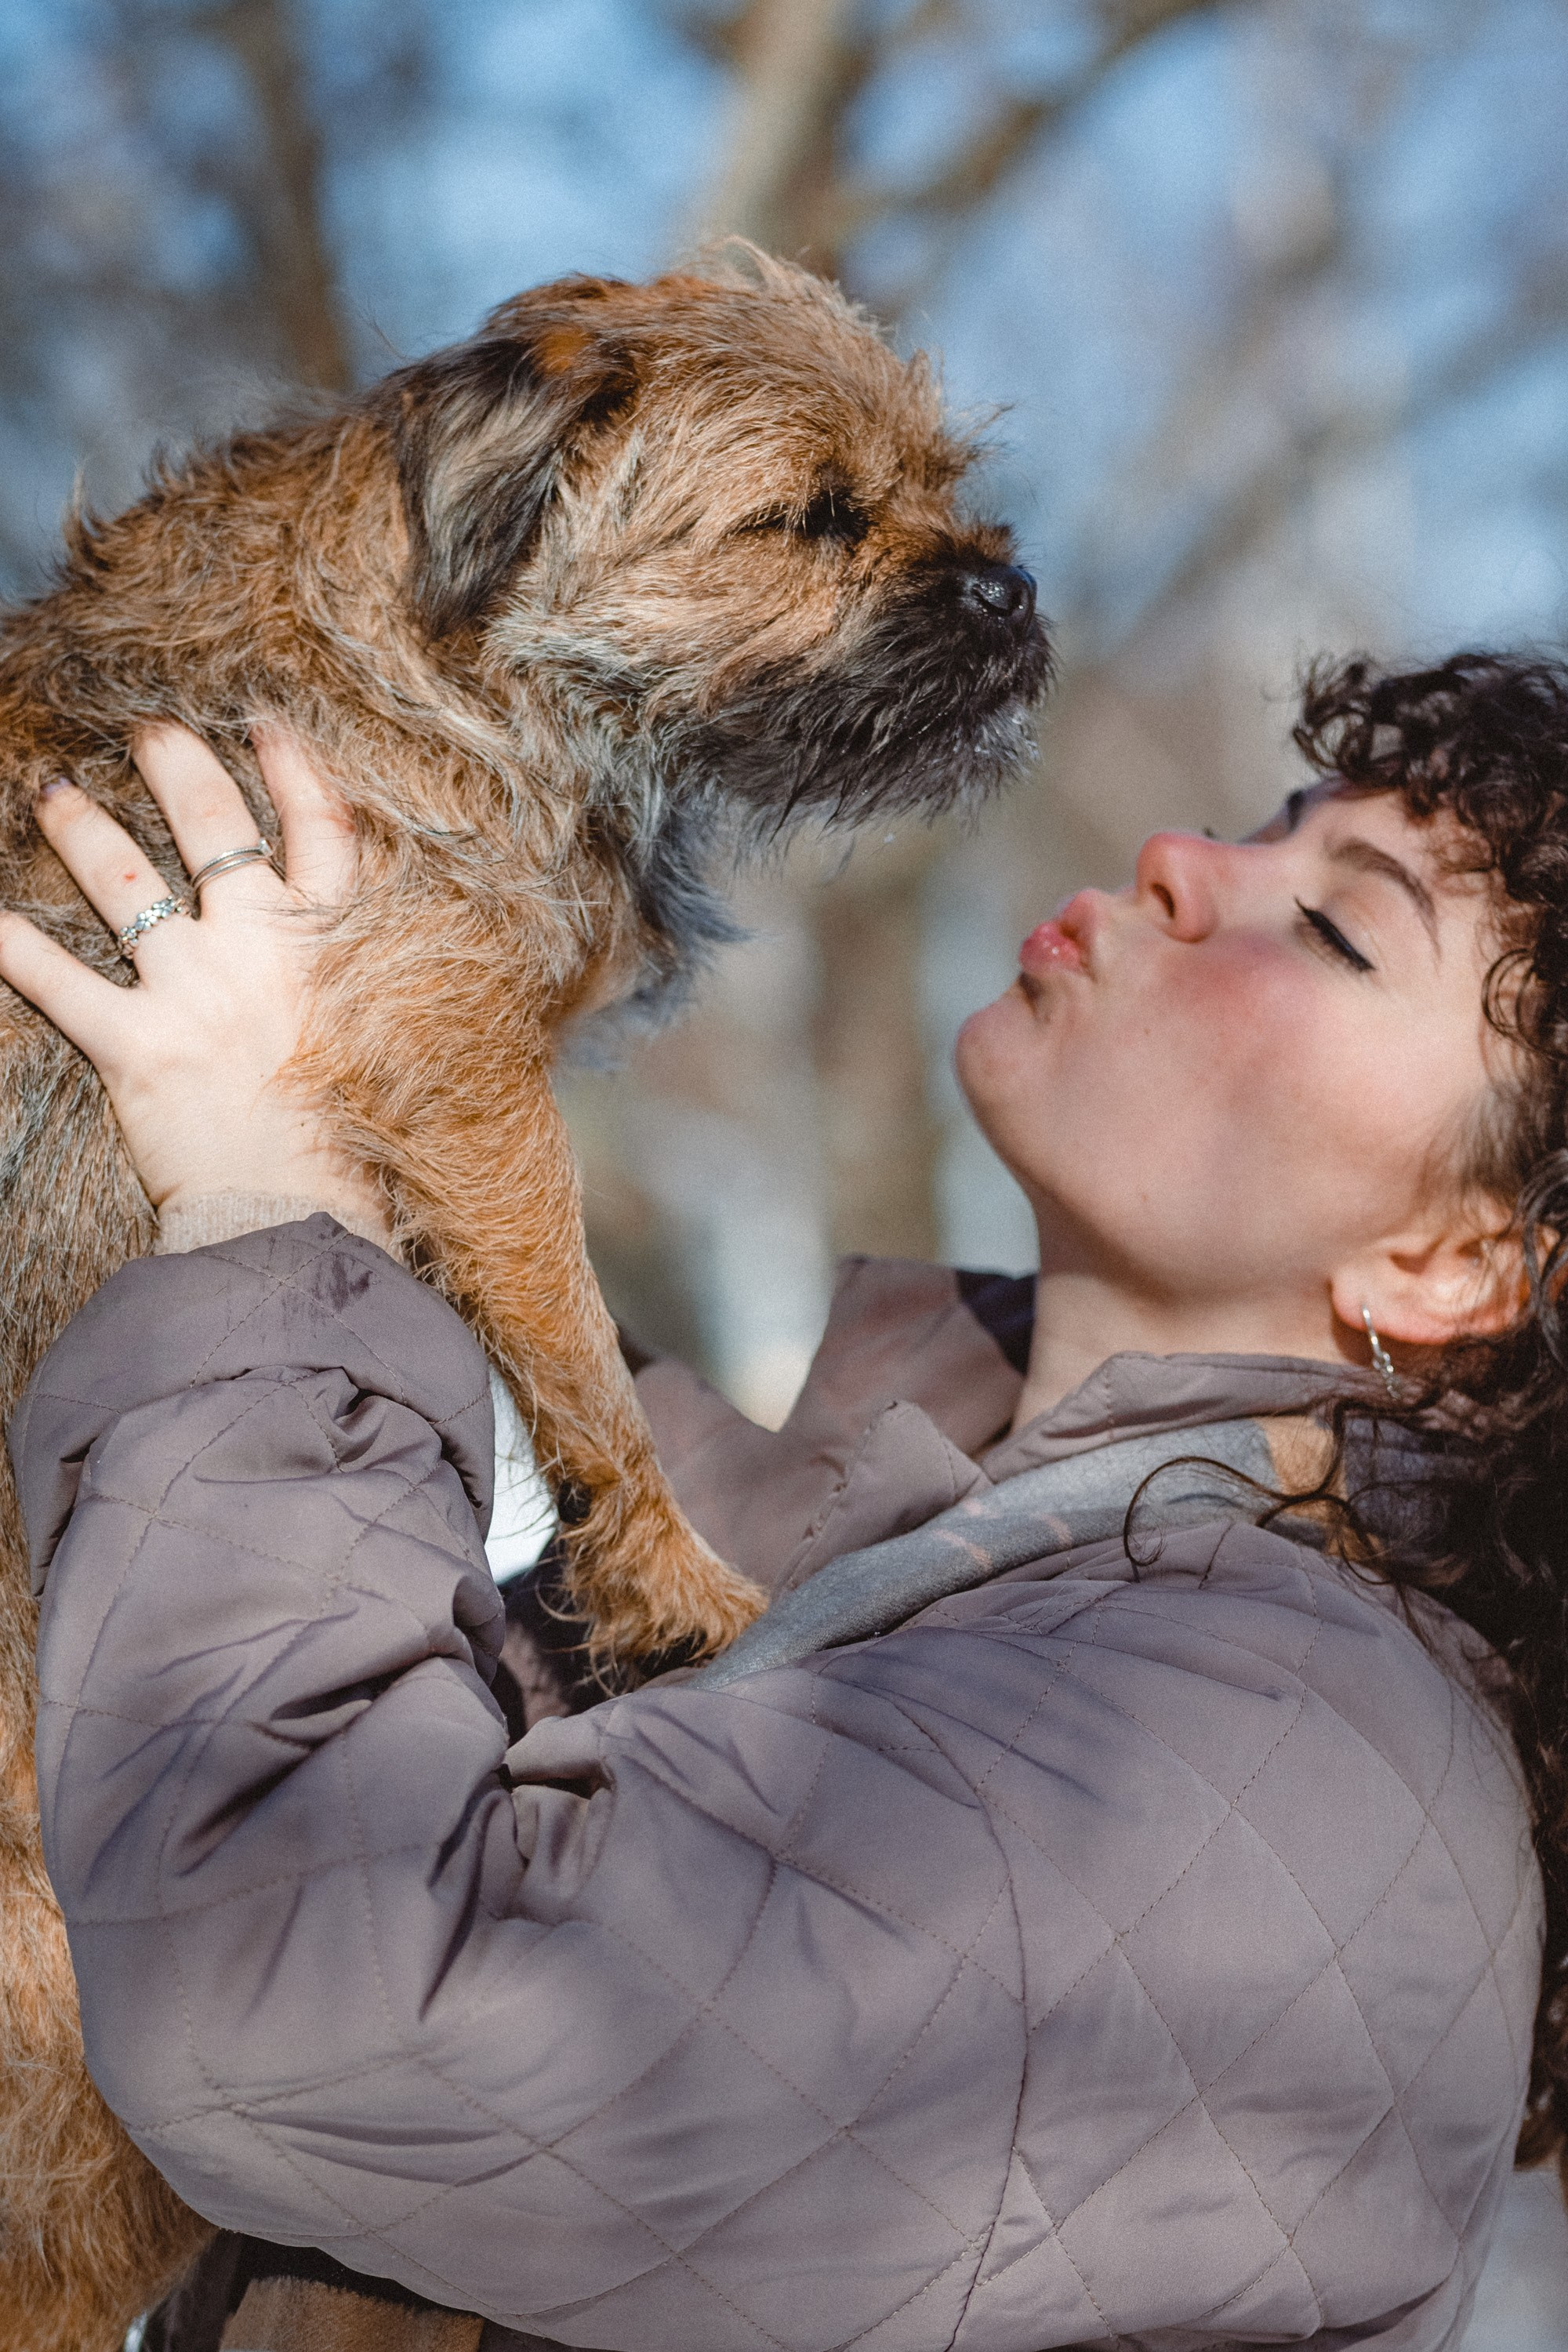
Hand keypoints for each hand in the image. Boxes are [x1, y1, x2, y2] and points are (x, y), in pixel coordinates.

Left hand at [0, 724, 388, 1241]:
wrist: (299, 1217)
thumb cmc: (355, 1147)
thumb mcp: (385, 1046)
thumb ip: (355, 988)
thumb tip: (345, 956)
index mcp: (329, 947)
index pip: (320, 831)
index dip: (292, 770)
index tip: (265, 726)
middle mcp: (256, 949)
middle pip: (212, 828)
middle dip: (174, 766)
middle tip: (147, 731)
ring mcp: (189, 990)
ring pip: (122, 881)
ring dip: (78, 827)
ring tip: (48, 792)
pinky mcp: (132, 1045)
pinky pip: (54, 979)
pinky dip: (9, 944)